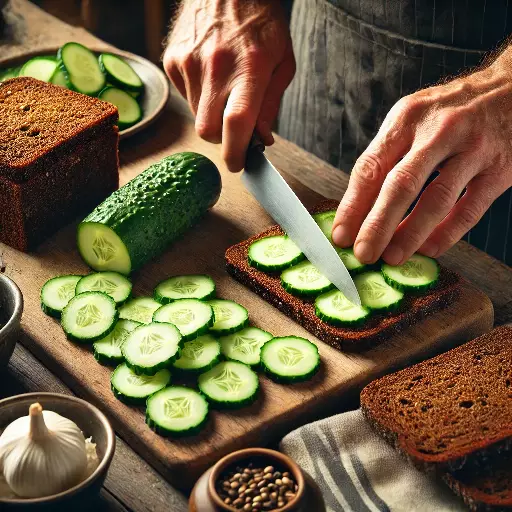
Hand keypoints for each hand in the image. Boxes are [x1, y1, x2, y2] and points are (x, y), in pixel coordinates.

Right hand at [163, 0, 294, 171]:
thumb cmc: (261, 23)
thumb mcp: (282, 63)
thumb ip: (270, 106)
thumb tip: (259, 140)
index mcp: (249, 67)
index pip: (235, 124)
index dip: (235, 153)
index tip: (239, 163)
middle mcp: (215, 66)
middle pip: (208, 131)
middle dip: (222, 139)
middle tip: (235, 127)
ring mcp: (189, 62)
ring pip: (196, 116)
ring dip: (211, 115)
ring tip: (224, 87)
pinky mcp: (172, 59)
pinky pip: (184, 97)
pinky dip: (198, 96)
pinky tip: (210, 74)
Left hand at [332, 50, 511, 264]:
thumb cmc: (451, 111)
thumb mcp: (414, 117)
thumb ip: (388, 155)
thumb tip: (359, 208)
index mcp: (407, 118)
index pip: (371, 167)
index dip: (352, 206)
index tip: (340, 235)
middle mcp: (438, 131)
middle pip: (400, 185)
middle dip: (377, 225)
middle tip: (362, 254)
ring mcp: (472, 149)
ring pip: (436, 199)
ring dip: (410, 234)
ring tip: (391, 258)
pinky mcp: (500, 168)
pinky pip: (470, 209)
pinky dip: (448, 233)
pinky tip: (429, 249)